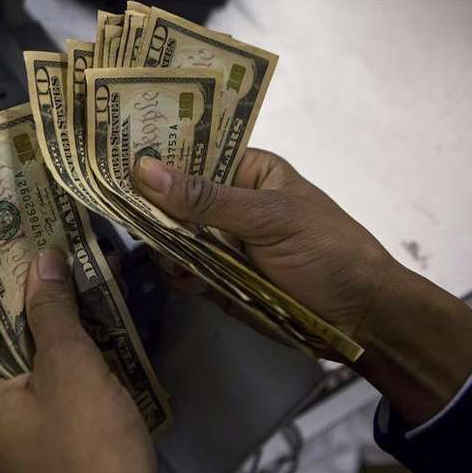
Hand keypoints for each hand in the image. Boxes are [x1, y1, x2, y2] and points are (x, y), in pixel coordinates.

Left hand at [0, 249, 157, 472]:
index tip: (28, 234)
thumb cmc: (84, 455)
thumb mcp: (72, 372)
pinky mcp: (17, 453)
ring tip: (85, 284)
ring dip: (53, 333)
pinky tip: (91, 338)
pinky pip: (32, 395)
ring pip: (17, 365)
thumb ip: (52, 311)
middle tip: (64, 252)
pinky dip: (58, 369)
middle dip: (34, 301)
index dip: (1, 272)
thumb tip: (42, 257)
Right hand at [135, 150, 471, 425]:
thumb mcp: (269, 218)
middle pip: (174, 198)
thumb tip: (143, 169)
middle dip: (150, 205)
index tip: (112, 156)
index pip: (192, 153)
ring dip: (163, 245)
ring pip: (172, 237)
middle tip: (116, 208)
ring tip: (160, 251)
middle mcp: (227, 203)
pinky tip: (181, 278)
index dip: (156, 154)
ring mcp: (220, 243)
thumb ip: (206, 199)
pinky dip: (177, 275)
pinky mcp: (216, 279)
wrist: (359, 319)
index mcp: (246, 171)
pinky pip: (183, 271)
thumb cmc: (326, 251)